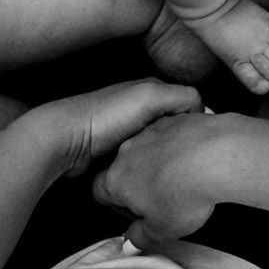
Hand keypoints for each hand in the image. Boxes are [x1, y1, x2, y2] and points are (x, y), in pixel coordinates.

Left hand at [27, 79, 202, 178]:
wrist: (66, 138)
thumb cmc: (105, 116)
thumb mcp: (150, 96)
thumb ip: (182, 96)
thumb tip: (203, 111)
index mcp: (151, 91)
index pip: (187, 106)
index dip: (195, 123)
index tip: (200, 141)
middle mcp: (140, 109)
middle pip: (173, 129)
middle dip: (179, 143)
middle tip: (183, 159)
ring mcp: (128, 132)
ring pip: (159, 147)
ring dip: (163, 158)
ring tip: (166, 170)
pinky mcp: (117, 154)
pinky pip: (143, 161)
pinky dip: (147, 168)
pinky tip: (149, 177)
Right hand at [91, 109, 237, 249]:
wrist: (214, 156)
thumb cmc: (185, 191)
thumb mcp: (161, 230)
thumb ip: (141, 237)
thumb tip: (133, 241)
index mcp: (116, 180)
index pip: (101, 192)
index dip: (118, 206)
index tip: (137, 215)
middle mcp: (128, 152)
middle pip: (124, 170)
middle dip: (139, 185)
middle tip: (161, 202)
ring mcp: (150, 133)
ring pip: (148, 150)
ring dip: (159, 164)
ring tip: (183, 181)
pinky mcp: (173, 121)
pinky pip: (170, 136)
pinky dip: (178, 148)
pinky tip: (195, 162)